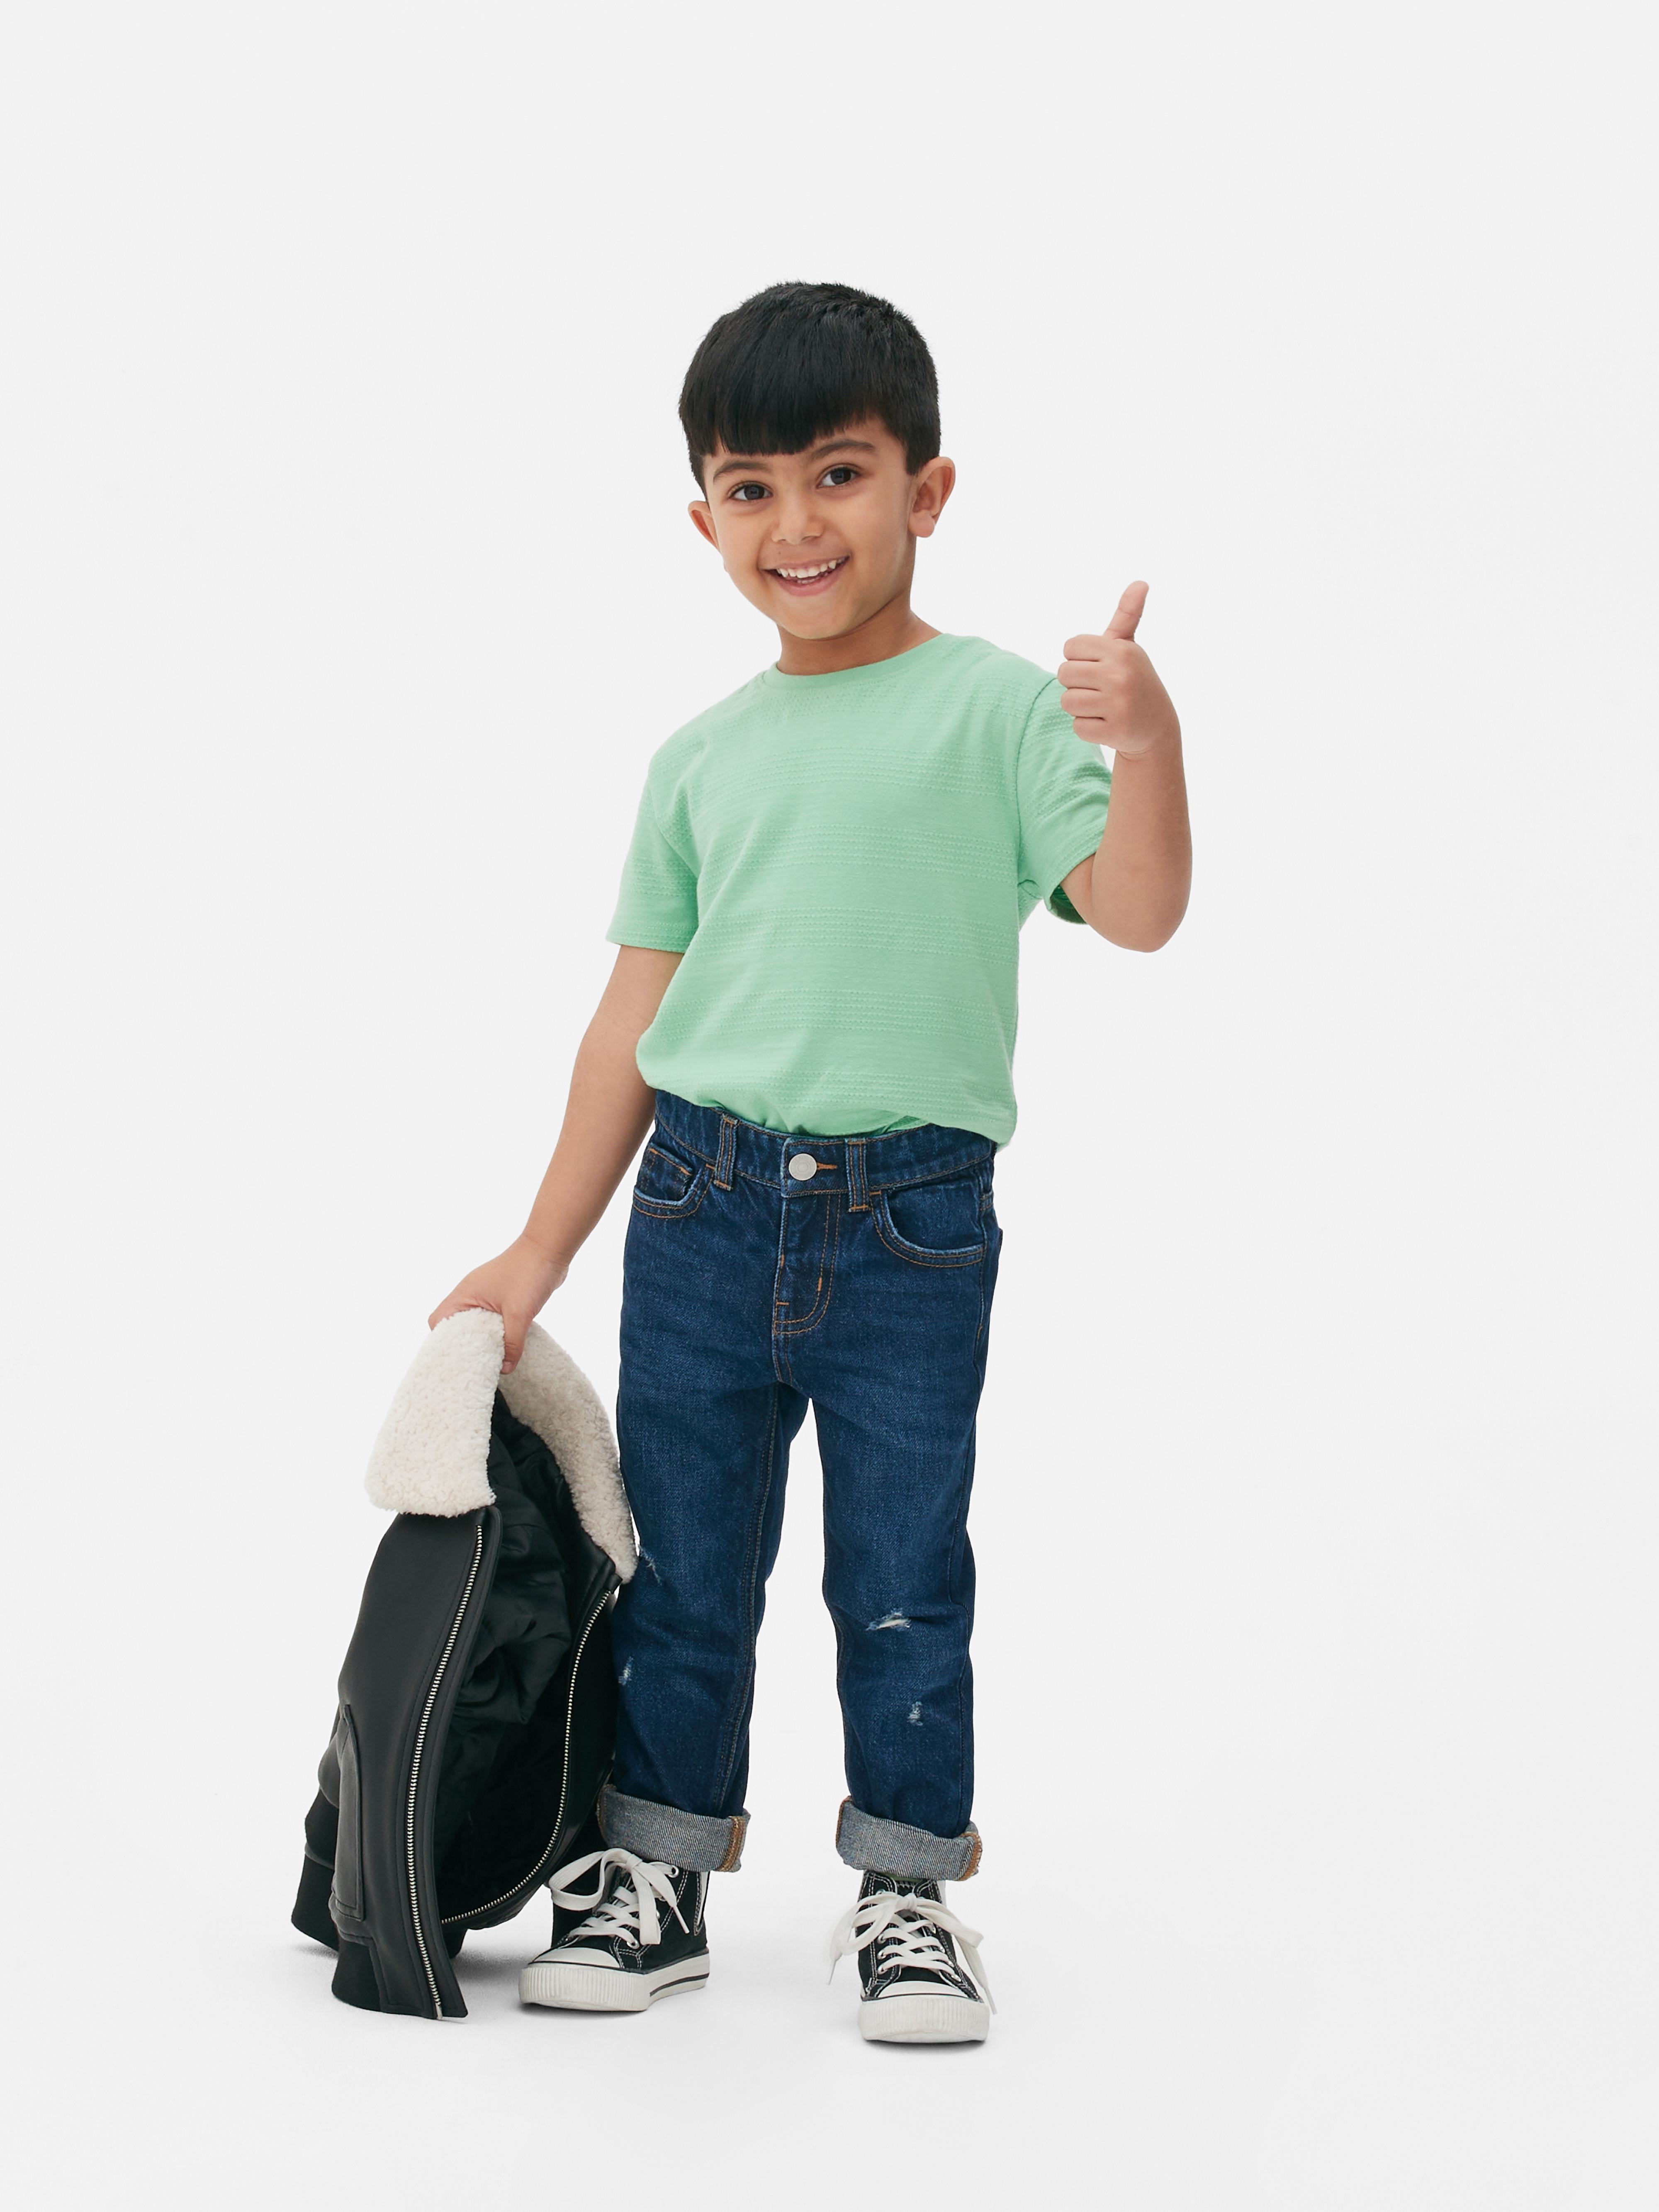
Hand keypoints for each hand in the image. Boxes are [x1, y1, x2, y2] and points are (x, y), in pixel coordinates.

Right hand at [428, 1234, 566, 1372]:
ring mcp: (487, 1295)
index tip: (452, 1360)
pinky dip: (496, 1333)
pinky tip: (506, 1346)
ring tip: (489, 1361)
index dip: (441, 1342)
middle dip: (463, 1346)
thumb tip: (505, 1370)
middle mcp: (471, 1294)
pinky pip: (492, 1320)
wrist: (550, 1249)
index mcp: (465, 1294)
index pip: (438, 1321)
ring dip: (482, 1340)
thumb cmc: (529, 1273)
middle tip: (472, 1367)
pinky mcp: (503, 1297)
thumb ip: (511, 1343)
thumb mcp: (519, 1314)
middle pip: (456, 1325)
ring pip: (476, 1324)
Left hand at [1058, 581, 1178, 757]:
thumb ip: (1126, 615)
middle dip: (1076, 683)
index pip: (1070, 646)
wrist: (1157, 726)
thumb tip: (1141, 582)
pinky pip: (1078, 727)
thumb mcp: (1129, 647)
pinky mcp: (1115, 732)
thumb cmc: (1134, 679)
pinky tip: (1107, 724)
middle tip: (1099, 689)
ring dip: (1080, 707)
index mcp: (1121, 650)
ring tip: (1102, 706)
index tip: (1097, 666)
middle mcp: (1120, 675)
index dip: (1078, 658)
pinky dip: (1088, 728)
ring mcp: (1119, 705)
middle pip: (1064, 673)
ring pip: (1067, 701)